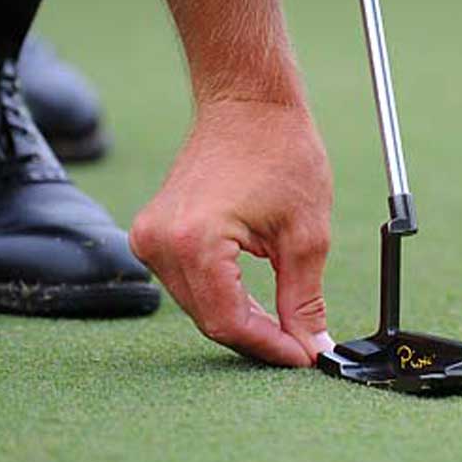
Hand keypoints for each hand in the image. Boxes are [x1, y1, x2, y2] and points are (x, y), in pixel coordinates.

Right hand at [129, 100, 334, 366]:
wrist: (248, 102)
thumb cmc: (280, 151)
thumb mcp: (305, 234)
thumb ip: (304, 298)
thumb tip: (312, 346)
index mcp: (195, 241)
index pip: (229, 322)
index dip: (270, 347)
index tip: (305, 358)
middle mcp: (160, 243)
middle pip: (210, 319)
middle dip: (257, 338)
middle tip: (301, 347)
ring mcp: (149, 238)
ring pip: (199, 307)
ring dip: (240, 320)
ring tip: (285, 327)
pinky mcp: (153, 233)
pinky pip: (189, 285)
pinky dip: (222, 298)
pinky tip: (256, 302)